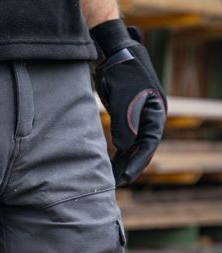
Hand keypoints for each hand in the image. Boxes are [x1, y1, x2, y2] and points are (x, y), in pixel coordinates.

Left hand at [92, 19, 166, 185]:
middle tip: (118, 184)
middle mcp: (151, 117)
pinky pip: (126, 139)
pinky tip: (111, 164)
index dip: (138, 161)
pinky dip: (119, 152)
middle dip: (132, 165)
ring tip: (113, 180)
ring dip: (124, 161)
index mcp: (156, 113)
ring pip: (134, 145)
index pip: (149, 143)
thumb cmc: (120, 73)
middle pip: (143, 147)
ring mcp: (141, 117)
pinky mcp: (129, 117)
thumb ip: (125, 122)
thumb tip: (125, 146)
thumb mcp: (122, 98)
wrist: (114, 54)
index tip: (126, 177)